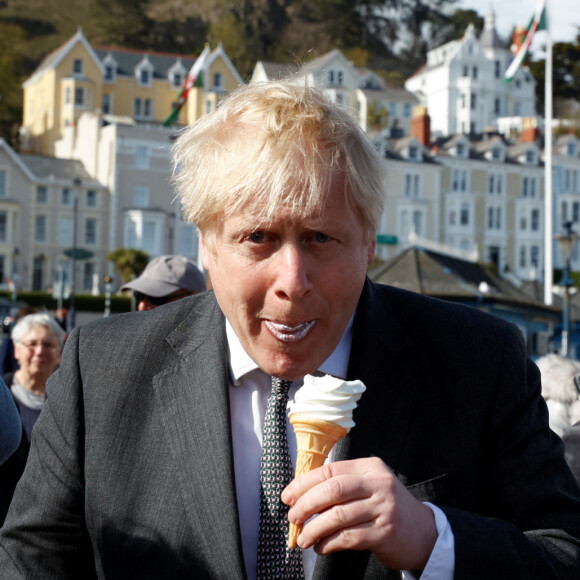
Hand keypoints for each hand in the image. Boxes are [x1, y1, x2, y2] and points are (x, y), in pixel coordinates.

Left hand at [281, 457, 437, 570]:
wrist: (423, 532)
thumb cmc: (386, 507)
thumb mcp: (369, 486)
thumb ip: (342, 484)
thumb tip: (301, 494)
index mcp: (370, 467)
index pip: (329, 471)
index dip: (304, 484)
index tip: (287, 496)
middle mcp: (378, 483)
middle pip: (332, 490)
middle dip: (306, 504)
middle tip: (293, 518)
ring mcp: (383, 507)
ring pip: (338, 516)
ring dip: (314, 529)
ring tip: (303, 538)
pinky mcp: (385, 532)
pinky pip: (348, 537)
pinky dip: (329, 543)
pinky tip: (321, 546)